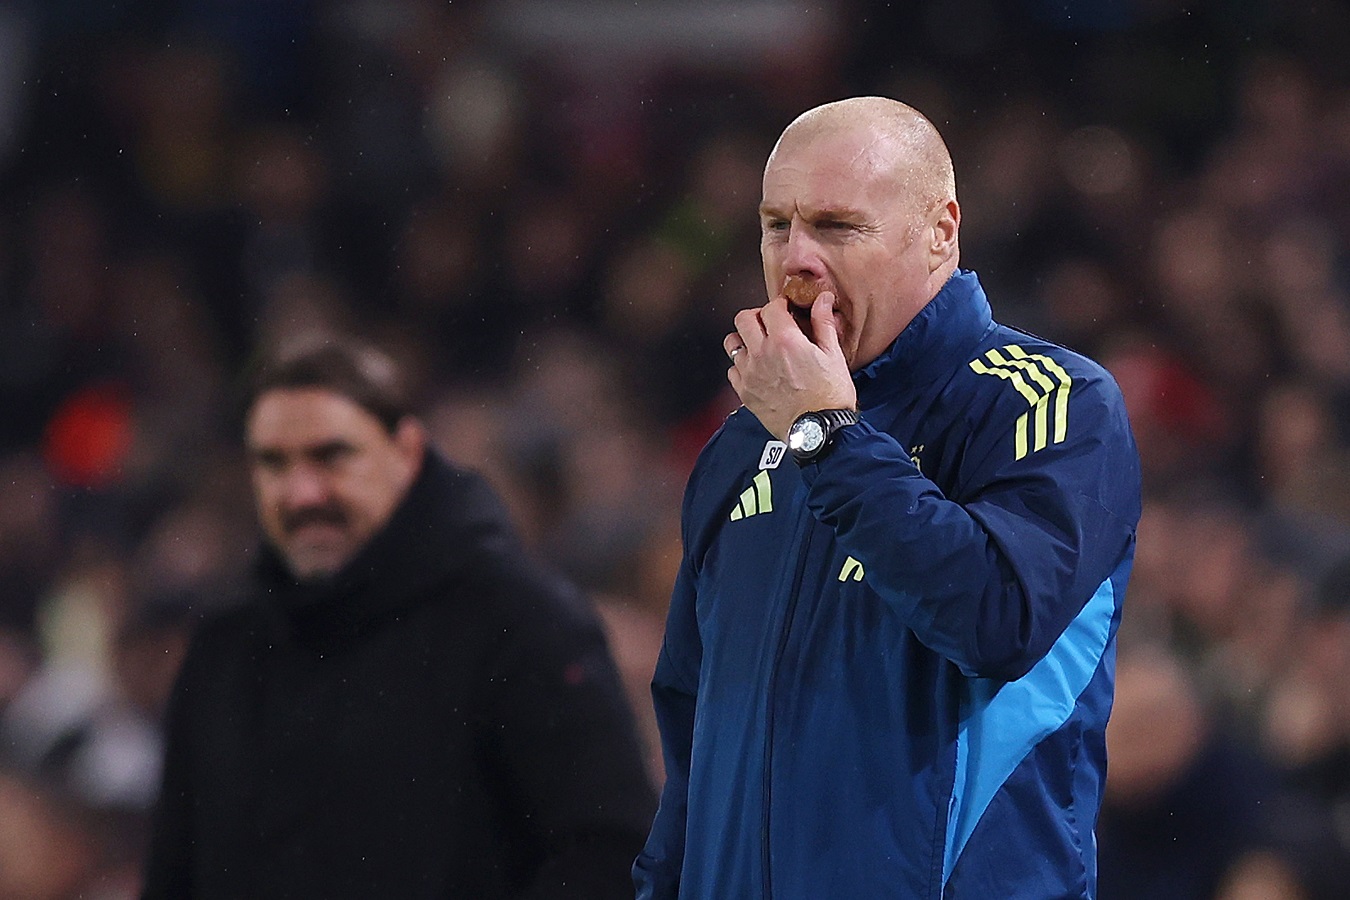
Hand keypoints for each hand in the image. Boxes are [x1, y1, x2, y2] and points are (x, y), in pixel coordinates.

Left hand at [724, 290, 856, 439]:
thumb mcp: (833, 355)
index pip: (771, 307)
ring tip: (759, 345)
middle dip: (757, 316)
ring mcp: (750, 374)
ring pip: (732, 343)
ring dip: (744, 339)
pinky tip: (757, 369)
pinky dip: (741, 366)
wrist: (819, 431)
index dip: (780, 305)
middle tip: (770, 323)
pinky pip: (732, 370)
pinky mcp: (745, 393)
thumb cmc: (830, 396)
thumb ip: (823, 323)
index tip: (786, 311)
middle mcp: (762, 354)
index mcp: (785, 340)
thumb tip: (822, 300)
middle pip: (743, 318)